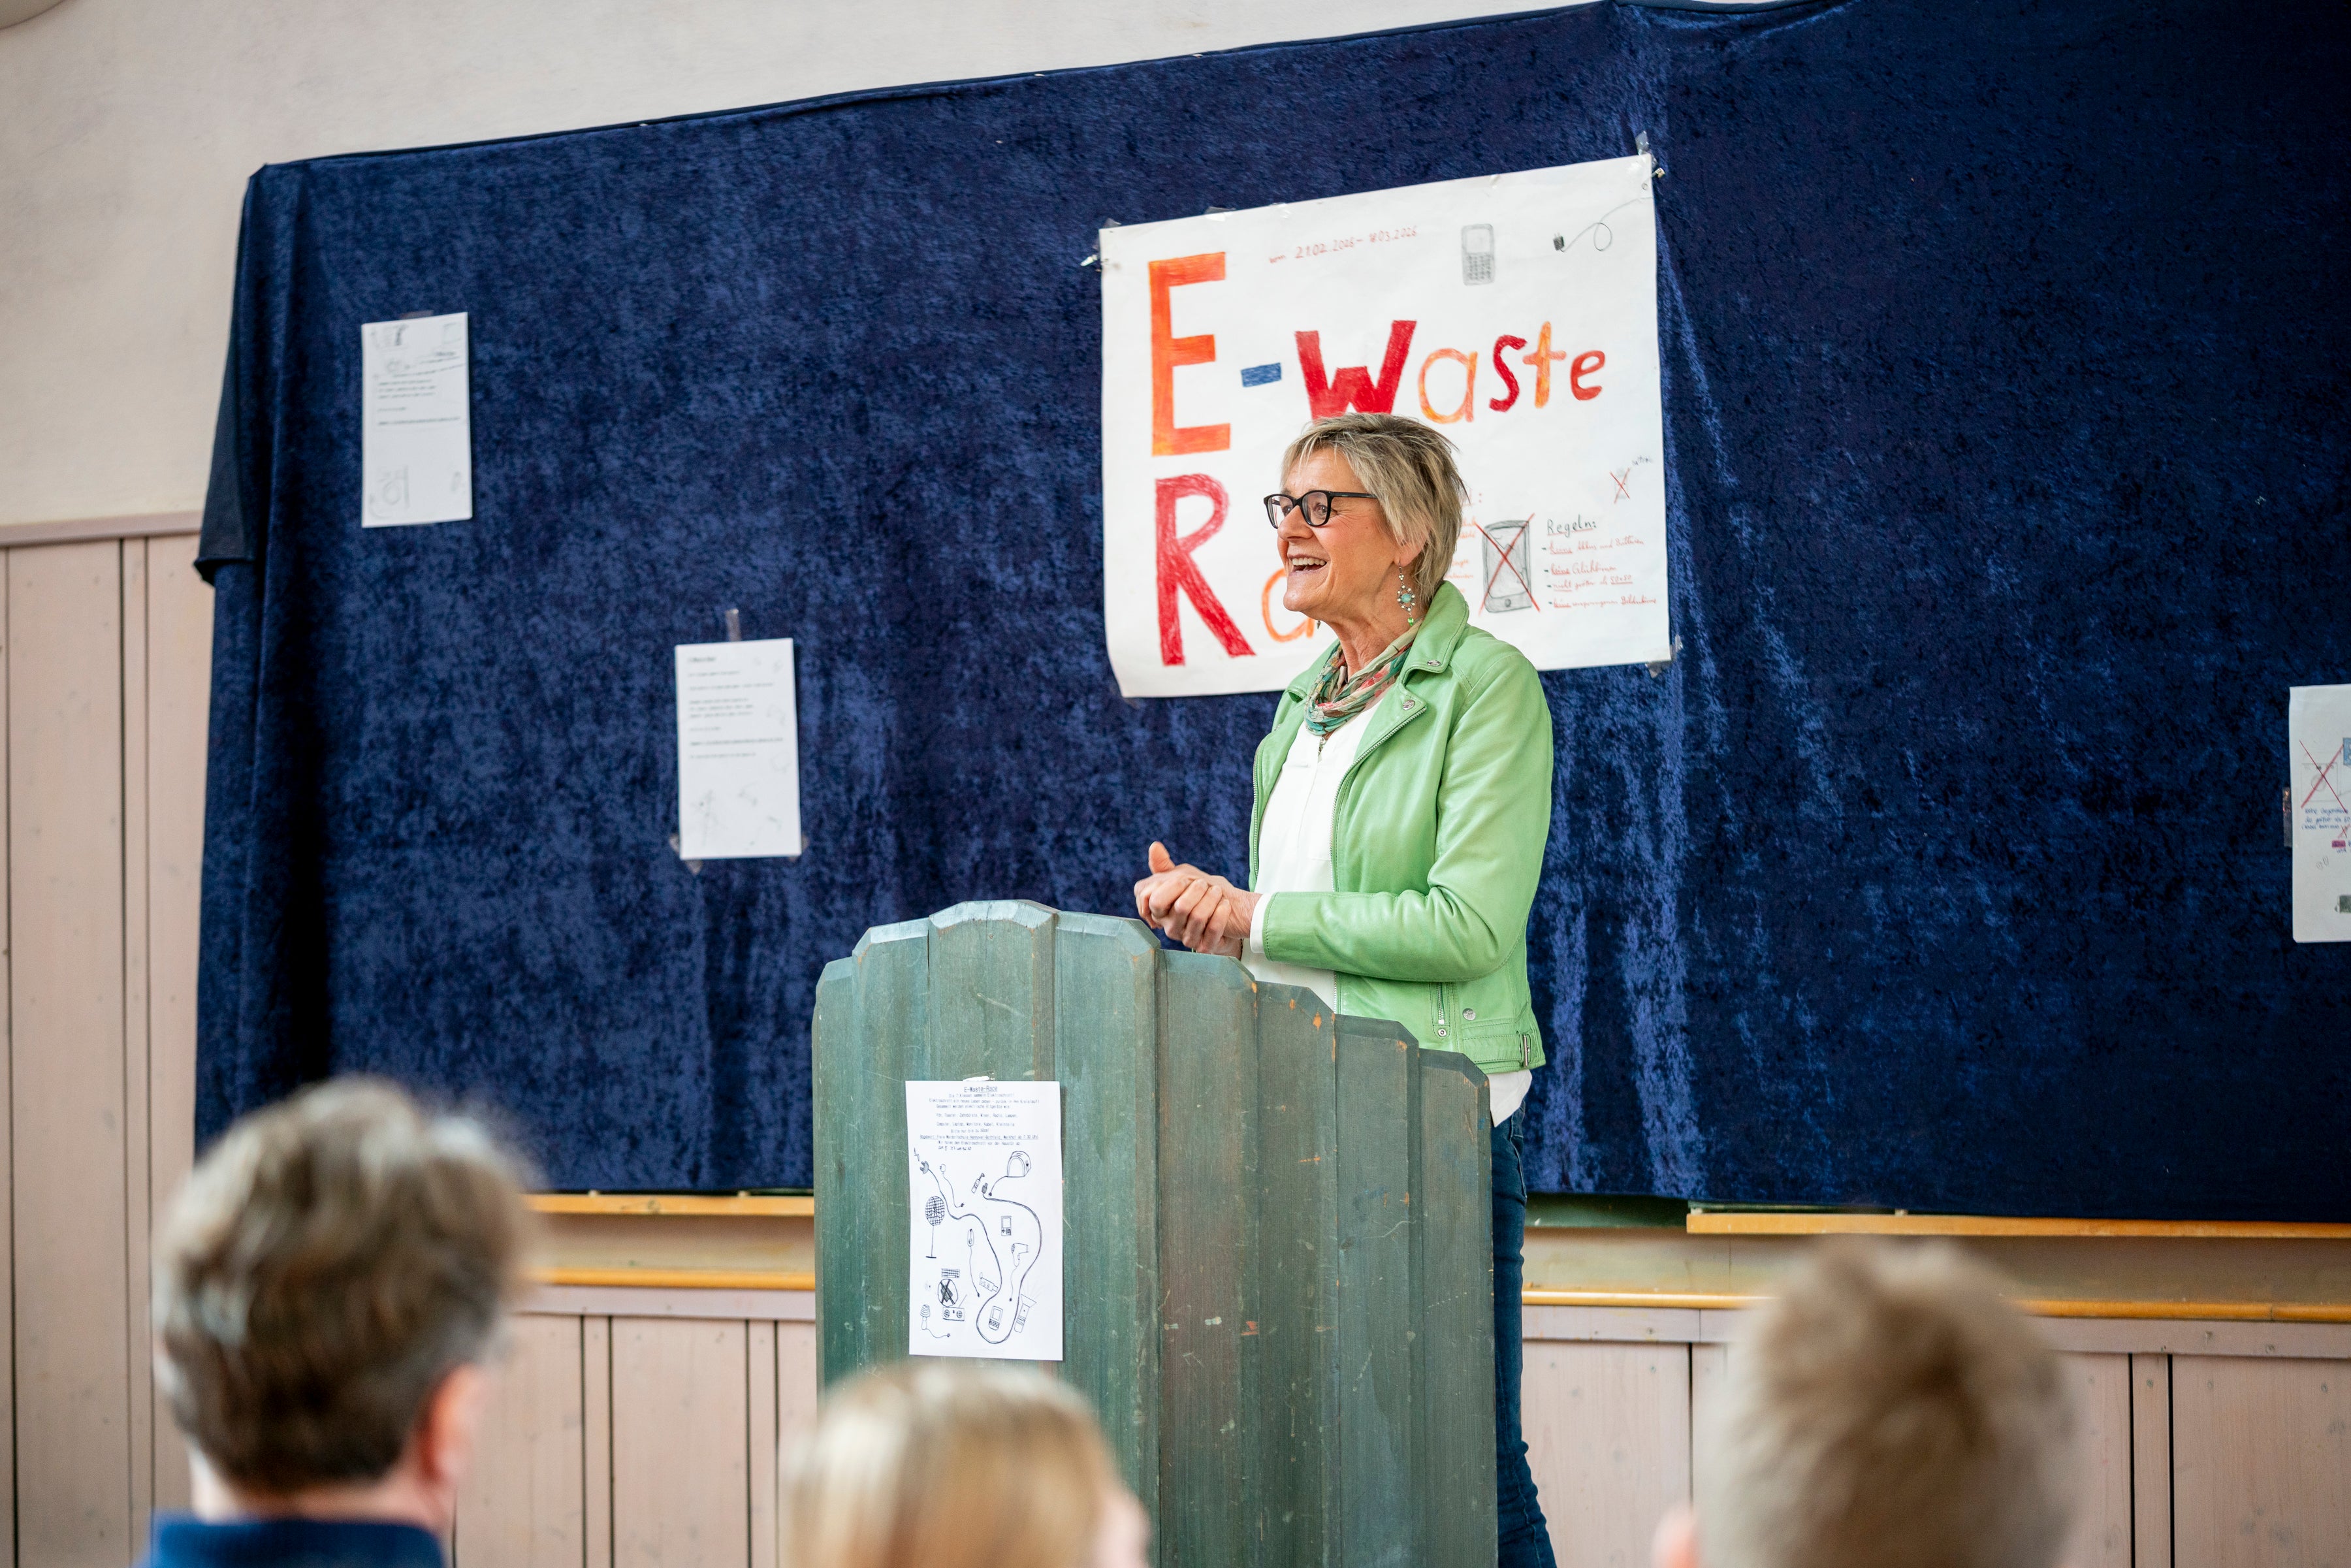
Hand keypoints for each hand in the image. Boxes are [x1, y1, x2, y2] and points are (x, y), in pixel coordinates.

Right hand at [1133, 841, 1257, 956]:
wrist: (1222, 916)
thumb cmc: (1197, 895)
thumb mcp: (1181, 876)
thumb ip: (1163, 865)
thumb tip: (1154, 846)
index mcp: (1160, 912)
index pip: (1155, 901)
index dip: (1173, 886)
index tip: (1186, 878)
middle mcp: (1170, 928)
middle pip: (1180, 907)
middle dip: (1195, 890)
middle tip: (1205, 883)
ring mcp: (1187, 939)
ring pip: (1197, 918)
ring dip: (1211, 899)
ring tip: (1218, 891)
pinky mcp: (1205, 947)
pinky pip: (1212, 931)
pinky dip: (1221, 914)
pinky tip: (1225, 904)